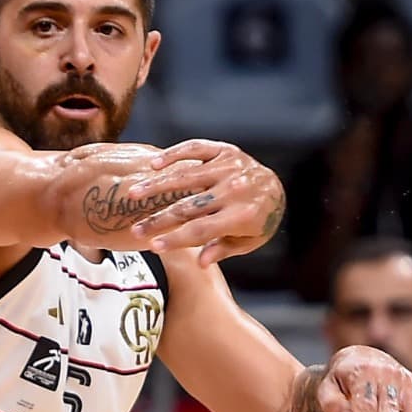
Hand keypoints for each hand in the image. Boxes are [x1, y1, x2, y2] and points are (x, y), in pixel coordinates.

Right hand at [125, 139, 286, 263]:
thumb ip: (222, 249)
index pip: (202, 230)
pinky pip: (196, 149)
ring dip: (158, 185)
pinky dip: (174, 154)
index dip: (176, 239)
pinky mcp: (226, 151)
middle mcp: (235, 189)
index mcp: (242, 215)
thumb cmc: (258, 221)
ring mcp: (230, 168)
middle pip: (189, 206)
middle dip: (159, 219)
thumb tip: (200, 262)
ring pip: (187, 176)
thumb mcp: (247, 242)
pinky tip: (154, 164)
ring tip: (134, 193)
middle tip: (136, 229)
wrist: (277, 190)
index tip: (153, 247)